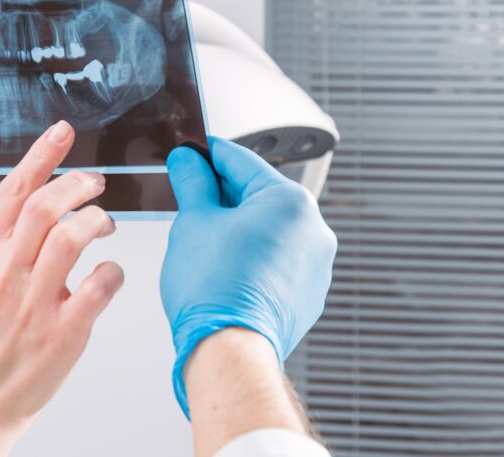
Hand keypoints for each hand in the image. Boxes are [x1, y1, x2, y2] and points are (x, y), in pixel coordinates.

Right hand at [0, 121, 123, 454]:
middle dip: (78, 182)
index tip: (62, 132)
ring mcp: (32, 304)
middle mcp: (3, 274)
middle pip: (45, 205)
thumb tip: (20, 208)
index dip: (41, 155)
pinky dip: (112, 271)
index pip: (12, 190)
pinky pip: (100, 286)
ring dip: (97, 220)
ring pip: (72, 237)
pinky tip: (109, 274)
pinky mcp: (63, 334)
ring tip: (103, 224)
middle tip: (95, 181)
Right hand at [160, 137, 336, 417]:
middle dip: (221, 194)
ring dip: (236, 226)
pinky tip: (222, 267)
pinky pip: (276, 260)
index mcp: (290, 202)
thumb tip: (188, 161)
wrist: (229, 351)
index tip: (189, 153)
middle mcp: (313, 230)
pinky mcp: (307, 293)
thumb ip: (193, 182)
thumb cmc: (215, 290)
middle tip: (188, 196)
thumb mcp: (194, 221)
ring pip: (268, 229)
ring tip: (202, 240)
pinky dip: (251, 256)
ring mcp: (314, 265)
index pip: (240, 161)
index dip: (207, 154)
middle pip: (257, 195)